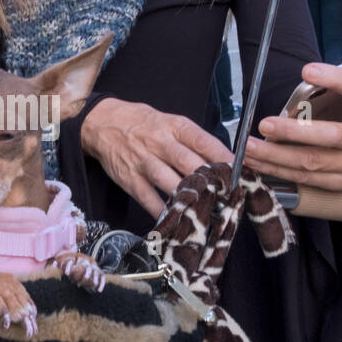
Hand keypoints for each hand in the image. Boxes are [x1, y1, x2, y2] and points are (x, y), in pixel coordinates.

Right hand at [81, 97, 231, 218]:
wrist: (102, 123)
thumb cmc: (142, 123)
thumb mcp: (169, 121)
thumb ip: (193, 139)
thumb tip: (222, 159)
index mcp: (174, 126)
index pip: (203, 141)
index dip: (223, 157)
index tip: (239, 172)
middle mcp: (159, 143)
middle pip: (189, 164)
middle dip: (211, 181)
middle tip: (229, 195)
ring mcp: (143, 163)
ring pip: (170, 183)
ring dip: (191, 198)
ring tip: (209, 209)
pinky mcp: (130, 180)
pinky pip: (149, 199)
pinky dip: (164, 211)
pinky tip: (178, 219)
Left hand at [243, 11, 341, 190]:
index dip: (336, 79)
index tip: (307, 69)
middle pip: (332, 136)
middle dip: (296, 131)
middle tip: (265, 122)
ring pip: (314, 162)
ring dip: (277, 154)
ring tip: (250, 145)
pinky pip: (306, 179)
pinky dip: (278, 170)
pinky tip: (257, 160)